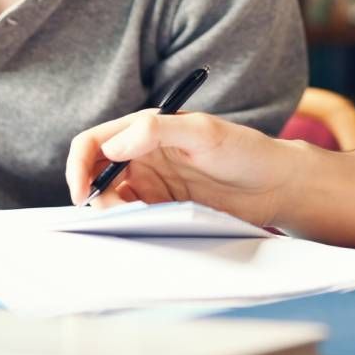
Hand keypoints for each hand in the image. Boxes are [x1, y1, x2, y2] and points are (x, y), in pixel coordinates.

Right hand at [65, 110, 291, 227]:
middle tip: (109, 214)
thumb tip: (112, 146)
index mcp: (145, 128)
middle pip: (95, 173)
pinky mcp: (163, 206)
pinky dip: (128, 223)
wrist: (276, 185)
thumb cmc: (244, 150)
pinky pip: (132, 216)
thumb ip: (156, 131)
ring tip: (135, 219)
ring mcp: (152, 181)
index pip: (94, 142)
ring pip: (110, 197)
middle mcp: (142, 153)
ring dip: (110, 211)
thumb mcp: (203, 133)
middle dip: (91, 193)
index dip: (79, 165)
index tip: (82, 192)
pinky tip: (147, 225)